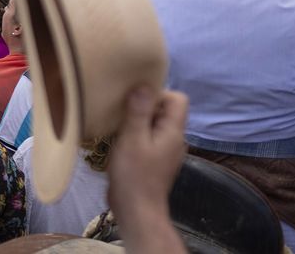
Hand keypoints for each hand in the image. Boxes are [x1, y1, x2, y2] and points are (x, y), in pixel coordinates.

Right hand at [107, 86, 188, 222]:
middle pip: (165, 110)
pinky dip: (135, 134)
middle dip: (143, 105)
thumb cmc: (134, 173)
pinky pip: (148, 138)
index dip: (158, 93)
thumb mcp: (133, 137)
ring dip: (137, 120)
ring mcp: (165, 152)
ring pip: (154, 124)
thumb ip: (139, 111)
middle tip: (120, 109)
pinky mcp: (154, 161)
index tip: (134, 98)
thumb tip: (144, 85)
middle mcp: (174, 140)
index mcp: (173, 132)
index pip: (178, 99)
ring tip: (116, 124)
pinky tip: (119, 141)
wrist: (136, 209)